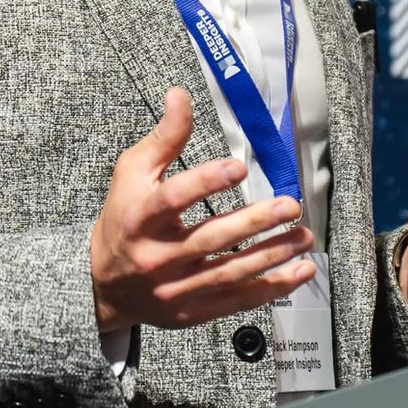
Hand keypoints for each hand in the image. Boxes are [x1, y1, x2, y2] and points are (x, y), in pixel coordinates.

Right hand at [92, 88, 318, 331]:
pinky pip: (237, 300)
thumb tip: (181, 95)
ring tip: (304, 237)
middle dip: (253, 222)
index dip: (205, 182)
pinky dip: (272, 288)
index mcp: (140, 218)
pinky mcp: (191, 312)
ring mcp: (175, 288)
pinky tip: (300, 270)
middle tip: (289, 205)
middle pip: (210, 239)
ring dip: (272, 255)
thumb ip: (163, 138)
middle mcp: (157, 256)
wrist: (103, 285)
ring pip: (230, 273)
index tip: (238, 167)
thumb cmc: (123, 219)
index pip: (173, 199)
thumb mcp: (132, 173)